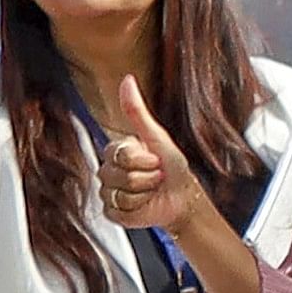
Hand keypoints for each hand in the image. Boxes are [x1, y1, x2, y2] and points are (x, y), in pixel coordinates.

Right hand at [99, 76, 197, 233]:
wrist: (183, 199)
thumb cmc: (173, 168)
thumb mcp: (158, 137)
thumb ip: (137, 111)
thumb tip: (127, 80)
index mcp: (116, 151)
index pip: (118, 154)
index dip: (142, 160)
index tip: (155, 160)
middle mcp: (108, 170)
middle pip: (116, 175)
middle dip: (145, 178)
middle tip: (156, 177)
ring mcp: (108, 192)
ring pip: (117, 195)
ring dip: (143, 194)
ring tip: (152, 190)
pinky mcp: (112, 213)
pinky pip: (117, 211)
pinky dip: (137, 210)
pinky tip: (144, 205)